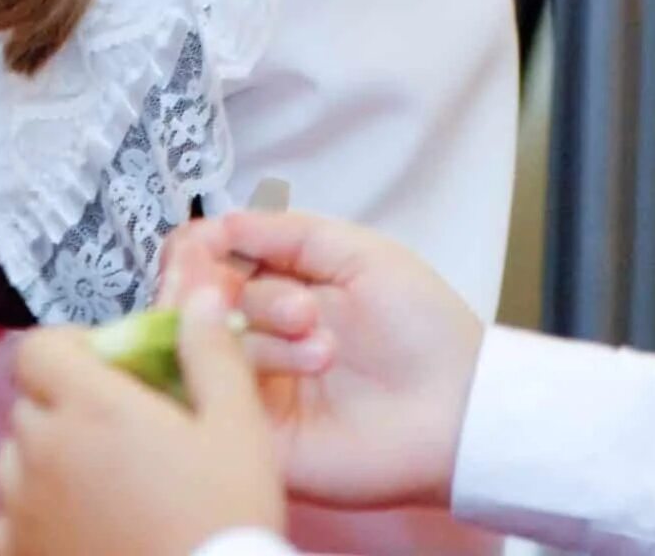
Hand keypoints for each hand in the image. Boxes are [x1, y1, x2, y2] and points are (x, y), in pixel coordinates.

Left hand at [0, 291, 284, 555]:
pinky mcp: (16, 553)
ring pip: (16, 462)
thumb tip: (200, 298)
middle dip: (68, 408)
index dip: (69, 351)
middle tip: (121, 436)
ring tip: (105, 488)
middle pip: (32, 405)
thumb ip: (212, 356)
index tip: (109, 372)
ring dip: (49, 463)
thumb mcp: (238, 431)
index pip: (37, 349)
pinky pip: (9, 520)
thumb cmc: (224, 518)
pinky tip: (85, 530)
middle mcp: (40, 450)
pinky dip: (36, 518)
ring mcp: (21, 507)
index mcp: (88, 406)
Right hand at [210, 210, 485, 509]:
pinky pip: (223, 394)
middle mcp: (255, 333)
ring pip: (207, 340)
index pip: (201, 262)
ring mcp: (254, 385)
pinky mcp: (260, 433)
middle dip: (218, 283)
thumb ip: (287, 231)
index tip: (207, 243)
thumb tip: (217, 220)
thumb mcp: (359, 253)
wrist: (463, 407)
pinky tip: (308, 359)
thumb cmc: (424, 328)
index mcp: (273, 288)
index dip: (194, 249)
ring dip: (266, 324)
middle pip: (192, 299)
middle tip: (274, 293)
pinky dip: (257, 366)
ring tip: (326, 341)